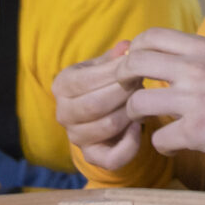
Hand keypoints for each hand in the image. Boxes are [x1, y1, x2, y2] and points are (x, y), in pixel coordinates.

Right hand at [54, 43, 145, 171]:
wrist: (101, 110)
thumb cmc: (104, 82)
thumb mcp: (105, 65)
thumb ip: (115, 57)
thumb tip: (127, 47)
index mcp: (62, 85)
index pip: (86, 80)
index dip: (115, 74)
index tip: (136, 67)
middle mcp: (63, 113)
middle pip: (95, 105)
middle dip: (124, 93)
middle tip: (143, 84)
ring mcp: (75, 137)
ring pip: (107, 126)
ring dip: (130, 113)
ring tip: (142, 101)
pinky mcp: (92, 156)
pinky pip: (113, 158)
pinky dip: (131, 143)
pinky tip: (139, 126)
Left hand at [120, 29, 204, 159]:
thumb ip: (194, 56)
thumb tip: (162, 59)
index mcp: (202, 47)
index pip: (149, 37)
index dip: (134, 52)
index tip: (135, 66)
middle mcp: (194, 69)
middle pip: (133, 64)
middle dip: (122, 81)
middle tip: (130, 93)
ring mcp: (193, 101)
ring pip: (137, 103)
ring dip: (136, 115)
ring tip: (148, 121)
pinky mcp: (196, 132)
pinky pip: (158, 139)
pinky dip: (162, 145)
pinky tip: (174, 144)